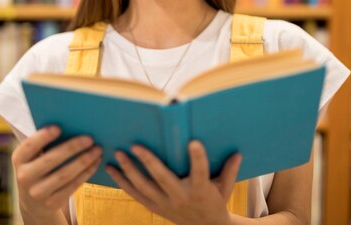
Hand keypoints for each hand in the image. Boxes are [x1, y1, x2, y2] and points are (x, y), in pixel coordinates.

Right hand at [11, 126, 101, 213]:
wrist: (33, 203)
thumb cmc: (38, 168)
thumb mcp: (33, 158)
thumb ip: (44, 144)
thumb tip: (71, 126)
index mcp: (18, 159)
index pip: (29, 146)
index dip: (43, 136)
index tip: (59, 127)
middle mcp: (24, 176)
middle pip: (51, 160)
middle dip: (72, 148)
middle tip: (89, 138)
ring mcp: (37, 192)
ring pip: (65, 174)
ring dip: (84, 160)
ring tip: (97, 149)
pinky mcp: (51, 203)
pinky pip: (72, 186)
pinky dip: (86, 172)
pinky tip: (95, 162)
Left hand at [106, 140, 241, 224]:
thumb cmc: (216, 202)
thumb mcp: (226, 188)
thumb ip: (230, 170)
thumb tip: (238, 152)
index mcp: (201, 191)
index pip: (200, 173)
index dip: (198, 158)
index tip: (193, 142)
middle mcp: (181, 198)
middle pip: (163, 178)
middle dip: (148, 161)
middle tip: (135, 145)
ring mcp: (165, 204)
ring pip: (144, 187)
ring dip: (129, 170)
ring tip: (118, 154)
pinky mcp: (155, 208)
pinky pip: (135, 195)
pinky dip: (122, 182)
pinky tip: (112, 170)